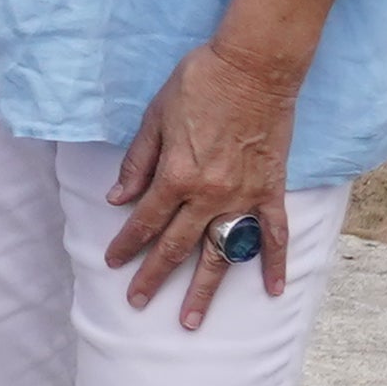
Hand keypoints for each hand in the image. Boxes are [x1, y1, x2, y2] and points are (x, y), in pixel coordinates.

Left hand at [103, 39, 304, 328]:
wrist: (253, 66)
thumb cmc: (199, 83)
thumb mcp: (154, 117)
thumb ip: (137, 162)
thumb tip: (117, 199)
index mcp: (175, 176)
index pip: (144, 221)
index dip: (125, 244)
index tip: (112, 263)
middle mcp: (208, 195)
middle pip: (176, 246)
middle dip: (154, 276)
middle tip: (138, 302)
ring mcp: (242, 197)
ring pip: (220, 252)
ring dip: (205, 289)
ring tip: (191, 319)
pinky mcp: (270, 190)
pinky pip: (273, 234)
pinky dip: (274, 263)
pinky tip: (271, 290)